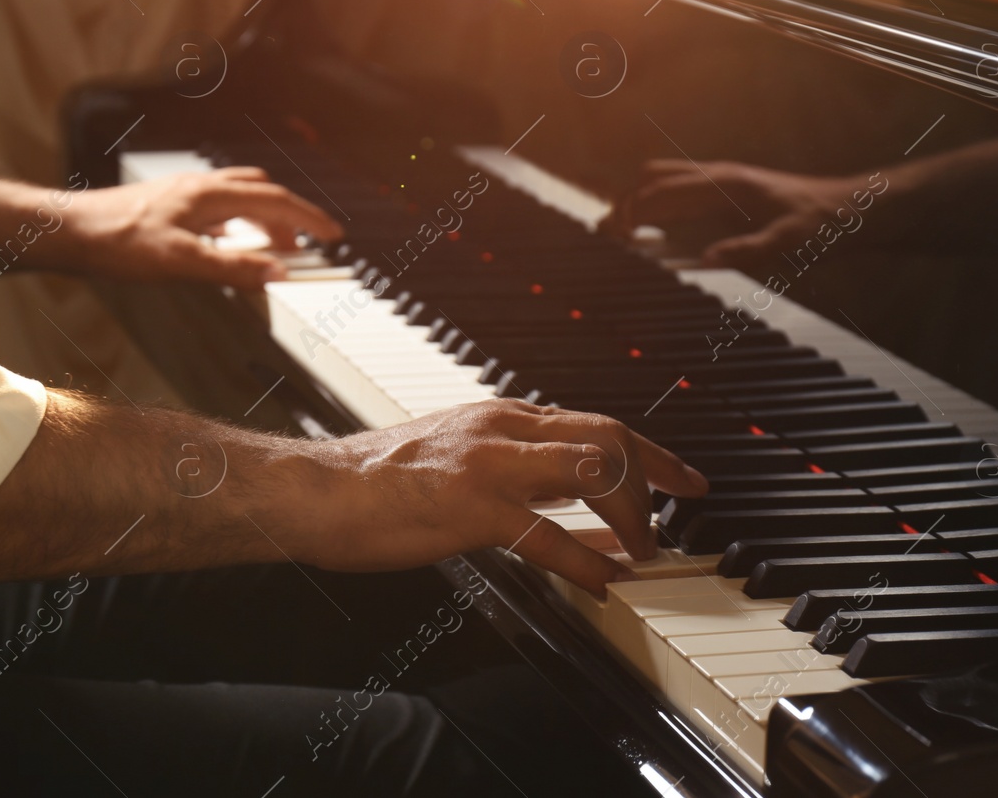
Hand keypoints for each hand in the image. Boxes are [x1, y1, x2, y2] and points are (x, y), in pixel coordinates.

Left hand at [61, 167, 341, 287]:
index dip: (308, 218)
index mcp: (210, 195)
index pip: (275, 200)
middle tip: (309, 242)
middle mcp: (200, 187)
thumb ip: (231, 268)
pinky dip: (238, 221)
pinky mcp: (168, 205)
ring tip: (276, 244)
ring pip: (239, 195)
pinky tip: (228, 241)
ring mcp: (183, 193)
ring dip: (265, 216)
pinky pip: (218, 206)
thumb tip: (276, 272)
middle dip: (291, 215)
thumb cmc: (117, 242)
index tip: (334, 234)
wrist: (70, 230)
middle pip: (262, 192)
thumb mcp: (180, 262)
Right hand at [280, 399, 708, 594]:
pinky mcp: (471, 507)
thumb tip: (550, 481)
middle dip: (657, 477)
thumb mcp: (452, 447)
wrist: (316, 489)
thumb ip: (502, 456)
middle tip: (681, 512)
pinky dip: (587, 562)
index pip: (594, 421)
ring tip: (641, 553)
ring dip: (630, 518)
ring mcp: (489, 466)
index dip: (648, 451)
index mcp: (499, 414)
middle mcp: (502, 428)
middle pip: (608, 439)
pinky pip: (549, 535)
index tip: (681, 476)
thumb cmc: (374, 478)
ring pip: (592, 474)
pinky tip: (602, 583)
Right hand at [604, 160, 867, 266]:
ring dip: (637, 201)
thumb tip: (707, 259)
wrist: (849, 208)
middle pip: (652, 177)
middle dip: (624, 202)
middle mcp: (717, 176)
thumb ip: (749, 249)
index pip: (661, 189)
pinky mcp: (725, 191)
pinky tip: (653, 232)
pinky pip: (679, 191)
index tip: (612, 236)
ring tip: (620, 234)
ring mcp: (720, 181)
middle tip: (608, 237)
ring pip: (662, 179)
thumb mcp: (790, 242)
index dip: (631, 210)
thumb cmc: (820, 224)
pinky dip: (655, 206)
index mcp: (725, 183)